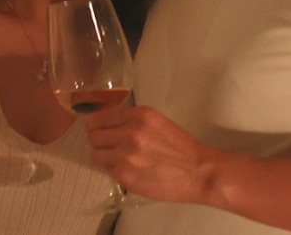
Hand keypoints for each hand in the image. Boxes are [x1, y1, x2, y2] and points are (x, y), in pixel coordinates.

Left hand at [84, 105, 221, 204]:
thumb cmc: (180, 148)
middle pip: (93, 135)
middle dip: (98, 141)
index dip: (96, 125)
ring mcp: (125, 155)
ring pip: (95, 153)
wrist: (197, 171)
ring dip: (103, 156)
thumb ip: (130, 121)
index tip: (98, 130)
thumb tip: (105, 124)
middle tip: (108, 146)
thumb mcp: (155, 122)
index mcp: (138, 115)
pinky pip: (106, 169)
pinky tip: (126, 169)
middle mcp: (130, 132)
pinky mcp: (125, 175)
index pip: (100, 118)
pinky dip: (112, 169)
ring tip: (117, 159)